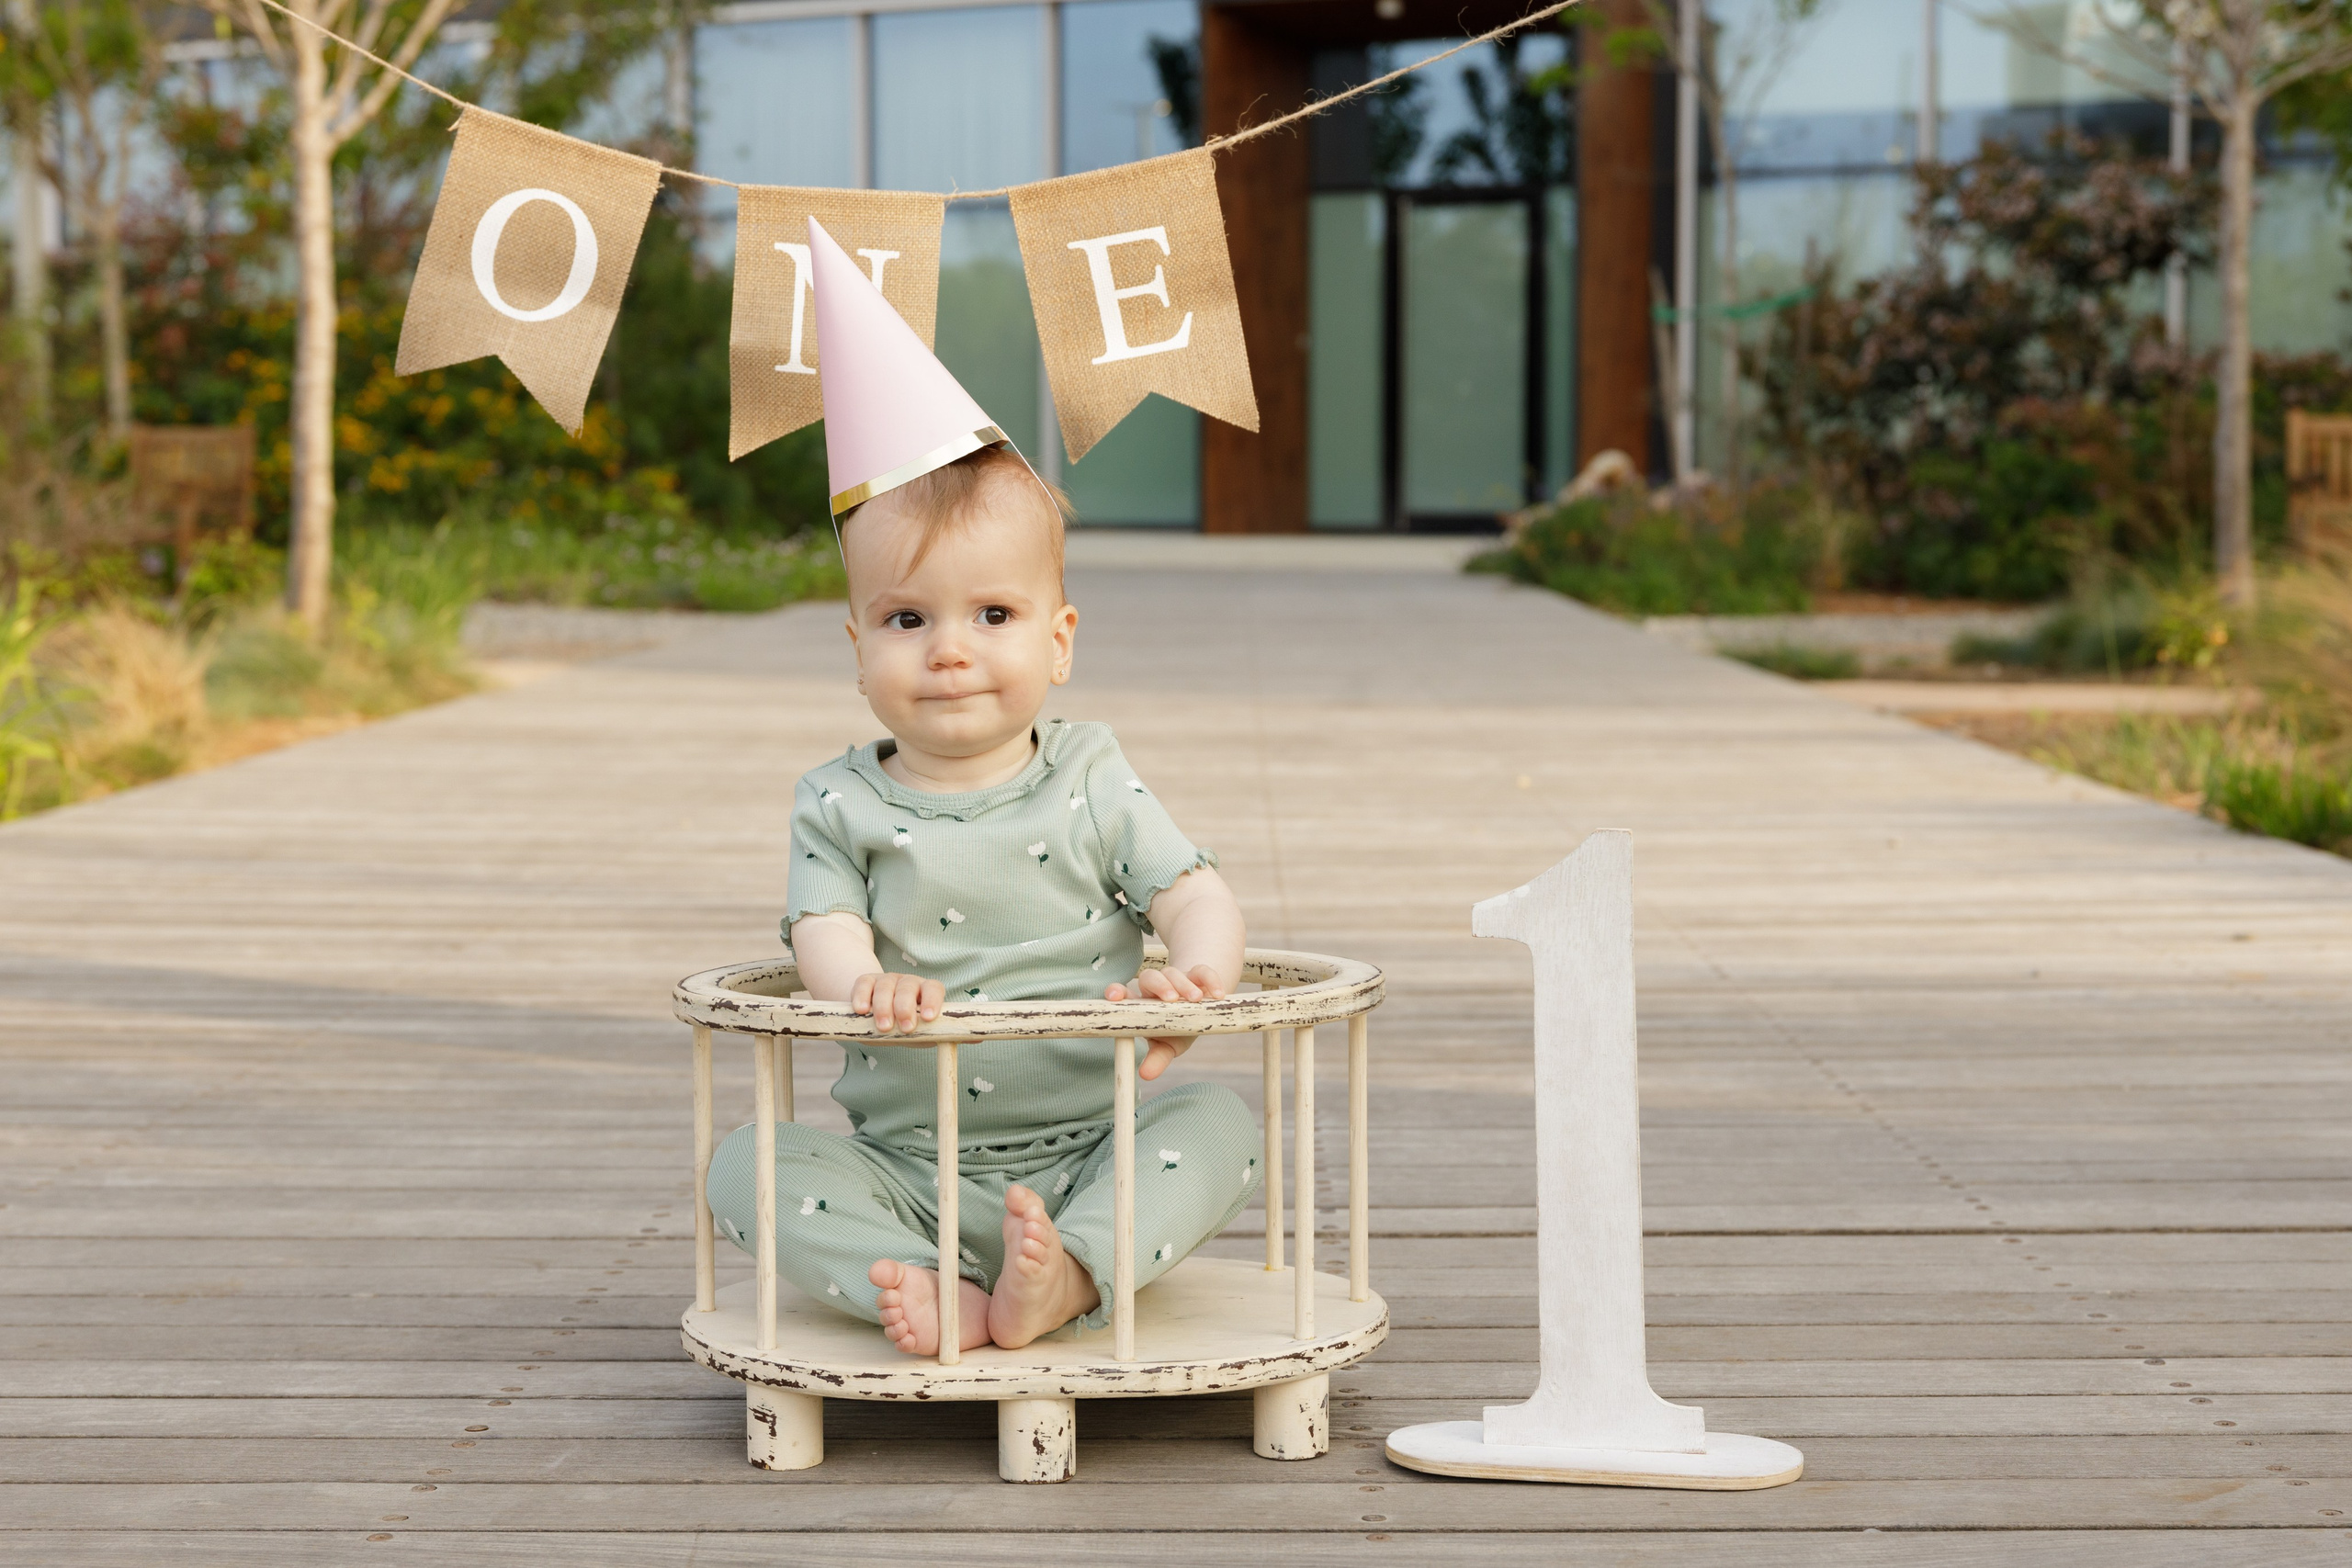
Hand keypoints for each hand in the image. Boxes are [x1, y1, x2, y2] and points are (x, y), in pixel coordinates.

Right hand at [851, 971, 942, 1034]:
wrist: (879, 1021)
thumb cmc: (904, 1027)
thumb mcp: (917, 1033)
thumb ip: (926, 1035)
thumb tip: (940, 1043)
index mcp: (925, 991)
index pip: (933, 989)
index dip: (932, 1001)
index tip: (928, 1018)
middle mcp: (907, 982)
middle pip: (907, 988)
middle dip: (905, 1008)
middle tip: (905, 1028)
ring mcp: (887, 980)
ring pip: (885, 986)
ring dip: (884, 1007)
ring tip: (884, 1027)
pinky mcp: (867, 981)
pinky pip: (864, 983)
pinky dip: (862, 996)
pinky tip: (862, 1010)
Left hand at [1104, 964, 1227, 1080]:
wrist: (1200, 1012)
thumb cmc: (1178, 1031)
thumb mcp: (1169, 1046)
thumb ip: (1156, 1059)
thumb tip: (1145, 1075)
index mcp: (1143, 1005)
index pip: (1125, 994)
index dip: (1117, 992)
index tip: (1114, 996)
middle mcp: (1157, 988)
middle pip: (1150, 977)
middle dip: (1160, 986)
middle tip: (1171, 999)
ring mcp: (1177, 979)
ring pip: (1174, 972)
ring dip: (1184, 984)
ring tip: (1195, 999)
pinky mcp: (1198, 975)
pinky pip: (1202, 971)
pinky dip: (1210, 980)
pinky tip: (1218, 994)